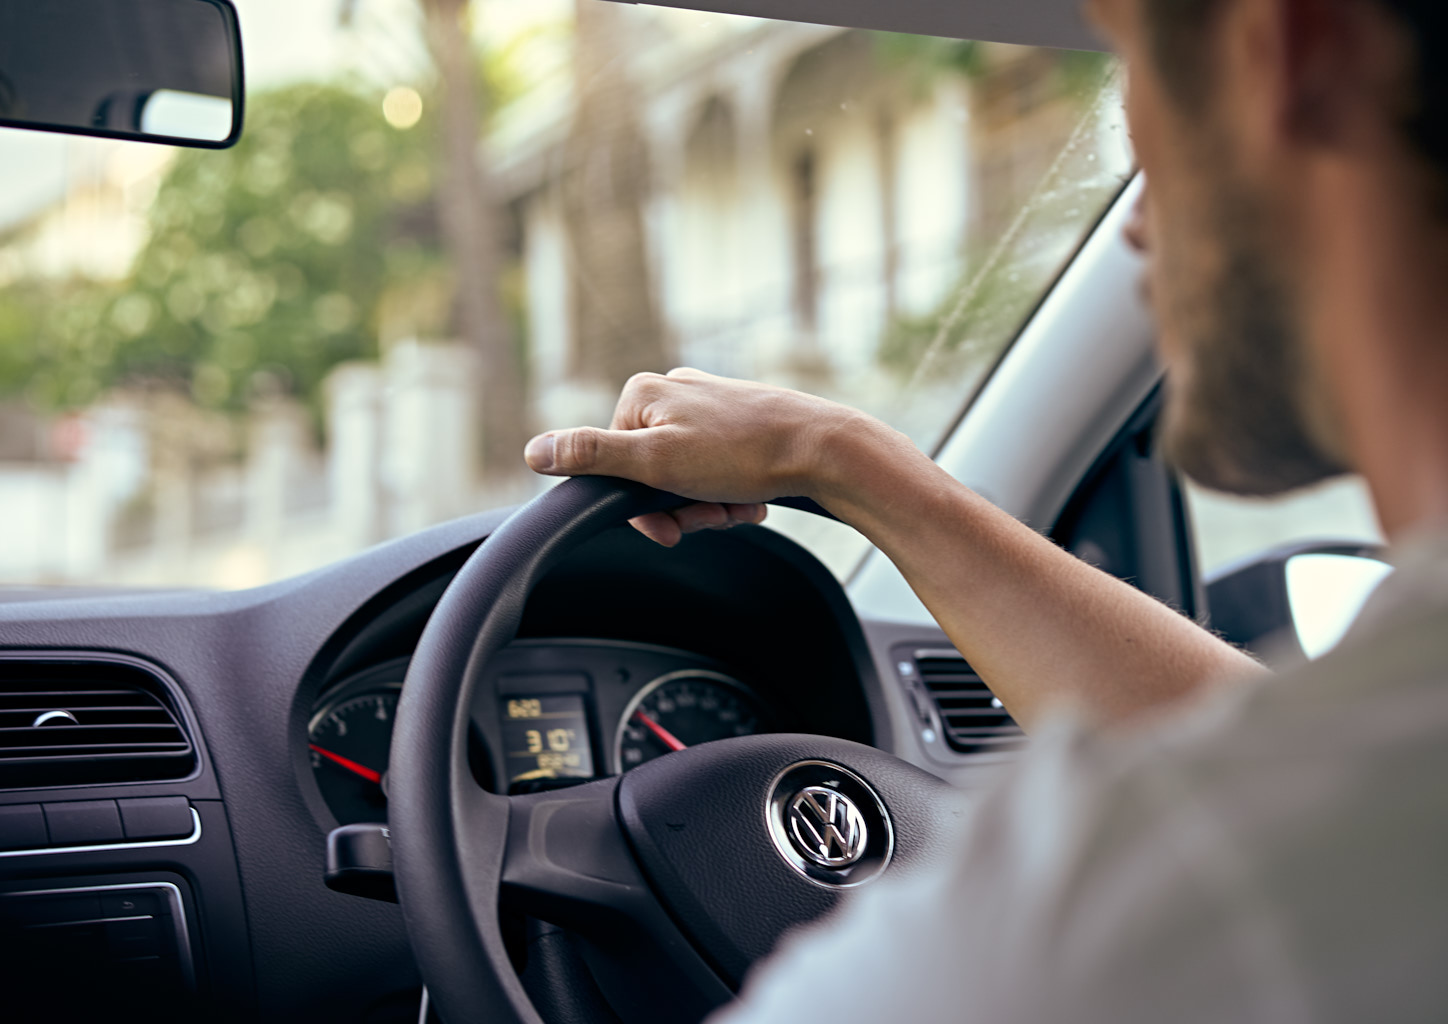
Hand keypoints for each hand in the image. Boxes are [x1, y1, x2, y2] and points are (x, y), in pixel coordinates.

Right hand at [523, 368, 867, 545]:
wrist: (823, 448)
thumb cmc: (744, 453)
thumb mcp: (656, 462)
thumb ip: (592, 456)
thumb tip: (535, 452)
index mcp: (642, 395)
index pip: (614, 467)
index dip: (643, 508)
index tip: (673, 525)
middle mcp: (672, 392)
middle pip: (651, 474)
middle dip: (683, 507)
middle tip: (716, 513)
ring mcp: (706, 406)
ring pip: (687, 477)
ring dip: (711, 504)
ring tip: (740, 503)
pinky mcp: (738, 422)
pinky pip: (717, 471)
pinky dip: (731, 492)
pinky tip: (753, 496)